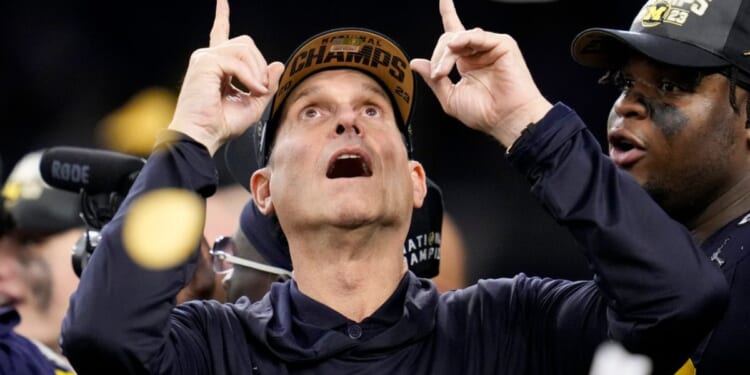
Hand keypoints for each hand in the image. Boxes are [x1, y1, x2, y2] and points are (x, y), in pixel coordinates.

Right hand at [168, 0, 284, 154]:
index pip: (220, 34)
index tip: (222, 1)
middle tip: (261, 89)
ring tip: (257, 91)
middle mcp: (208, 58)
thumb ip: (266, 85)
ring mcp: (205, 58)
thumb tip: (277, 64)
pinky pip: (238, 61)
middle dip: (260, 64)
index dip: (222, 16)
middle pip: (245, 43)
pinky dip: (250, 76)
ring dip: (257, 71)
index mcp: (216, 66)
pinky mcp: (205, 62)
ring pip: (244, 48)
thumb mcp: (253, 105)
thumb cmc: (221, 125)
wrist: (203, 136)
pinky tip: (251, 90)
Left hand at [410, 0, 551, 146]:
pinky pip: (477, 35)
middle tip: (437, 74)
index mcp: (467, 64)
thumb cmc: (484, 114)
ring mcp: (489, 48)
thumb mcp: (450, 98)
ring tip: (444, 72)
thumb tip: (416, 63)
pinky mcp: (502, 44)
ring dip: (446, 54)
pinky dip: (463, 40)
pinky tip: (455, 48)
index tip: (444, 0)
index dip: (448, 14)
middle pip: (449, 38)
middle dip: (438, 56)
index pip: (453, 37)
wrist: (506, 119)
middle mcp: (478, 54)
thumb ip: (433, 80)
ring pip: (459, 36)